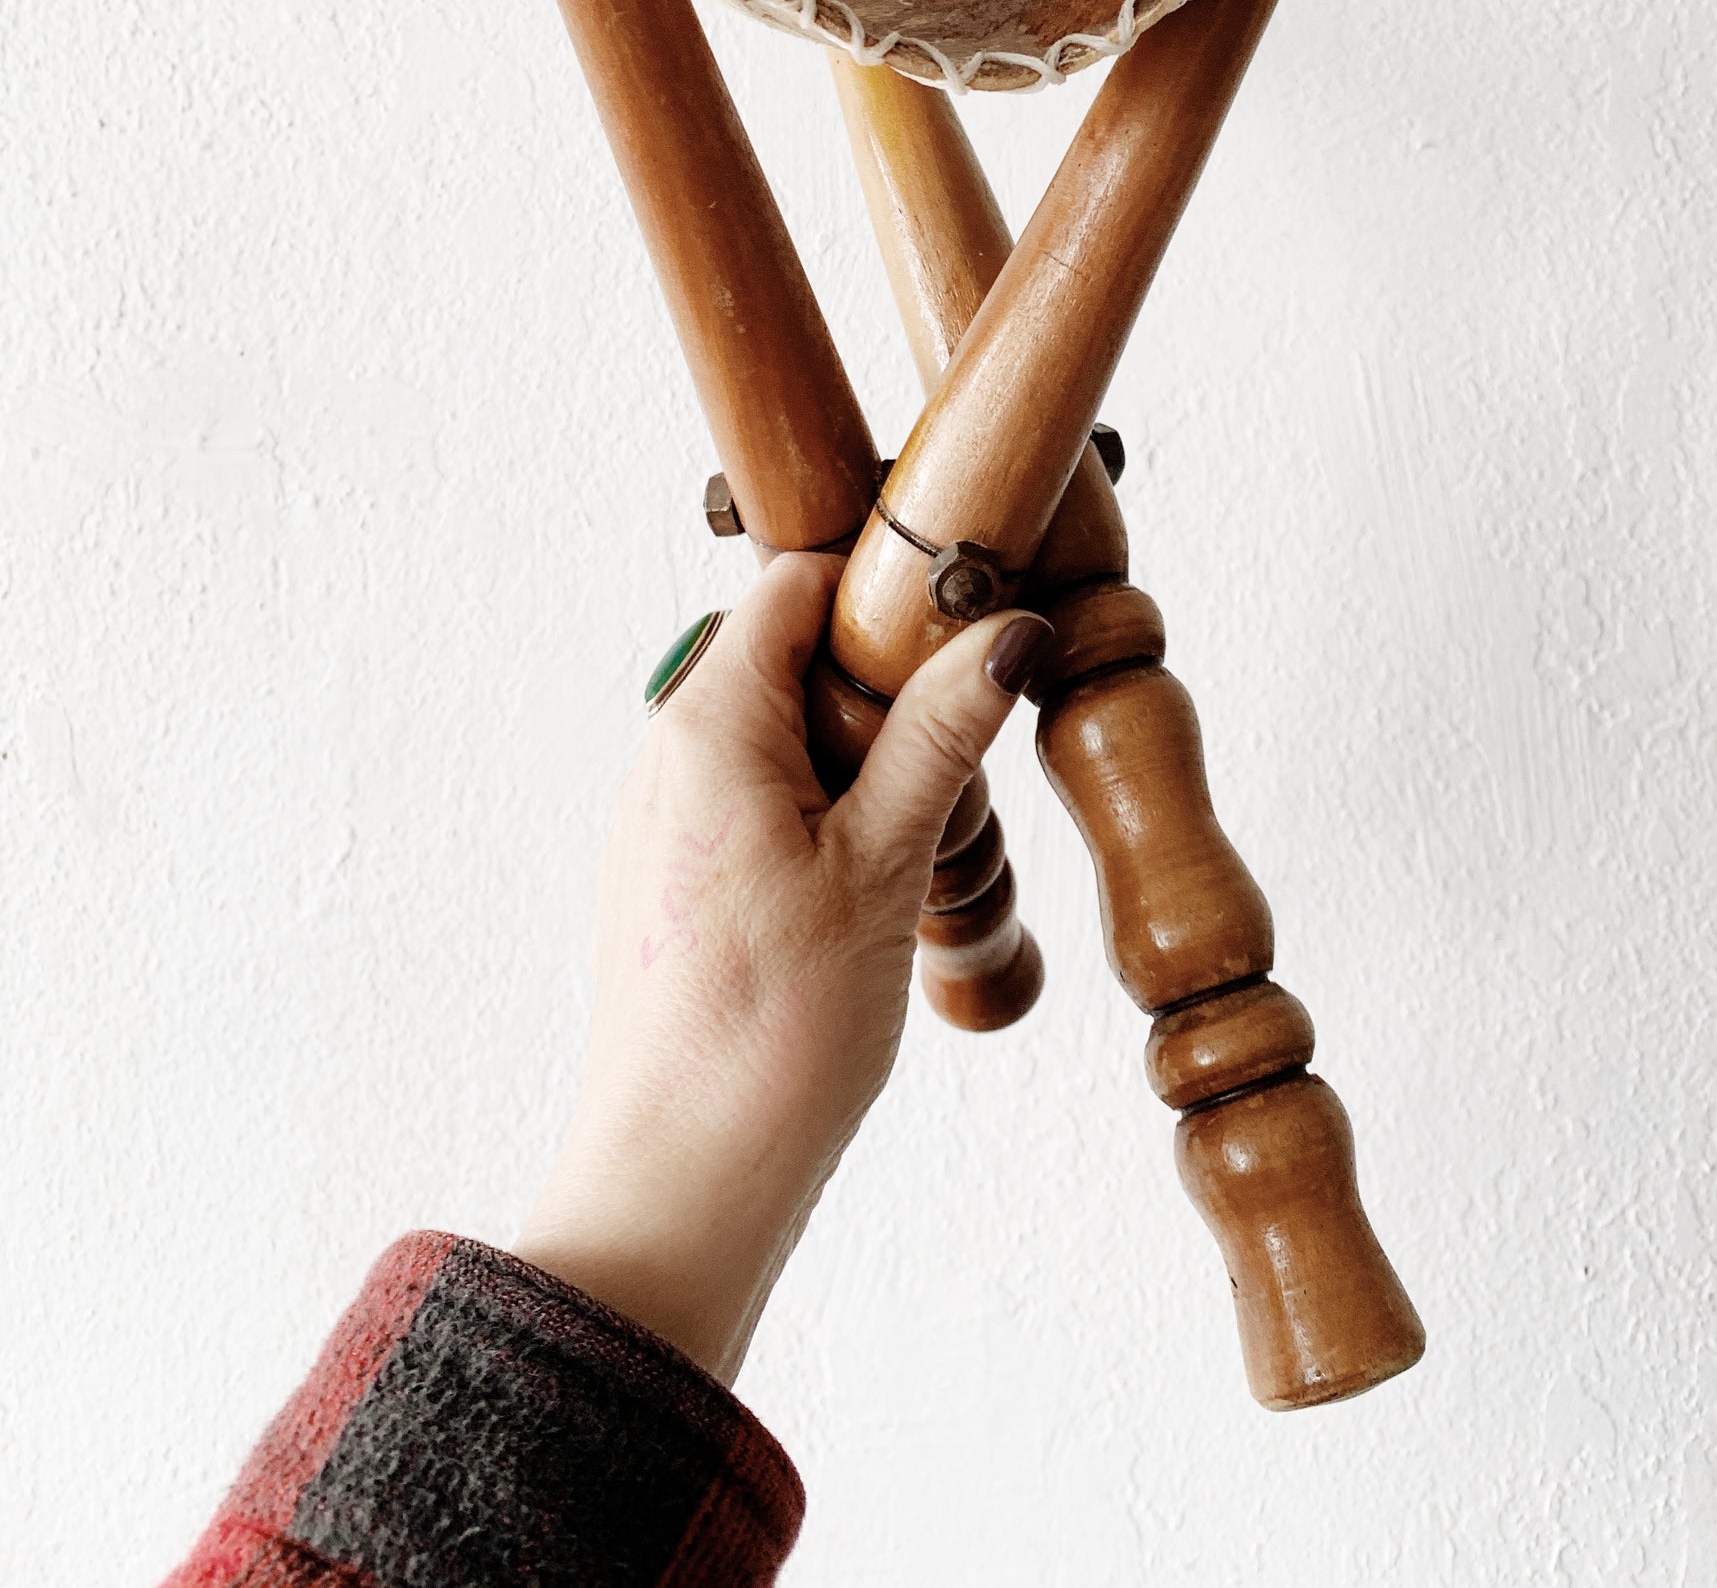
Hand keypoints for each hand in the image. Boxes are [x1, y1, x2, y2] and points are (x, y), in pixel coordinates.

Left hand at [513, 552, 1051, 1382]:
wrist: (680, 1181)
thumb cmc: (773, 1030)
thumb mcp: (883, 861)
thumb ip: (940, 734)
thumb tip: (1004, 631)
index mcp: (706, 720)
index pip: (798, 582)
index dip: (887, 591)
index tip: (966, 631)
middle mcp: (668, 752)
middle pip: (795, 657)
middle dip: (885, 696)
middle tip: (952, 775)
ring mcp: (667, 818)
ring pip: (786, 735)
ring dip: (863, 768)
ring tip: (909, 857)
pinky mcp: (678, 879)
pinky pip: (762, 801)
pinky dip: (827, 822)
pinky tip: (864, 901)